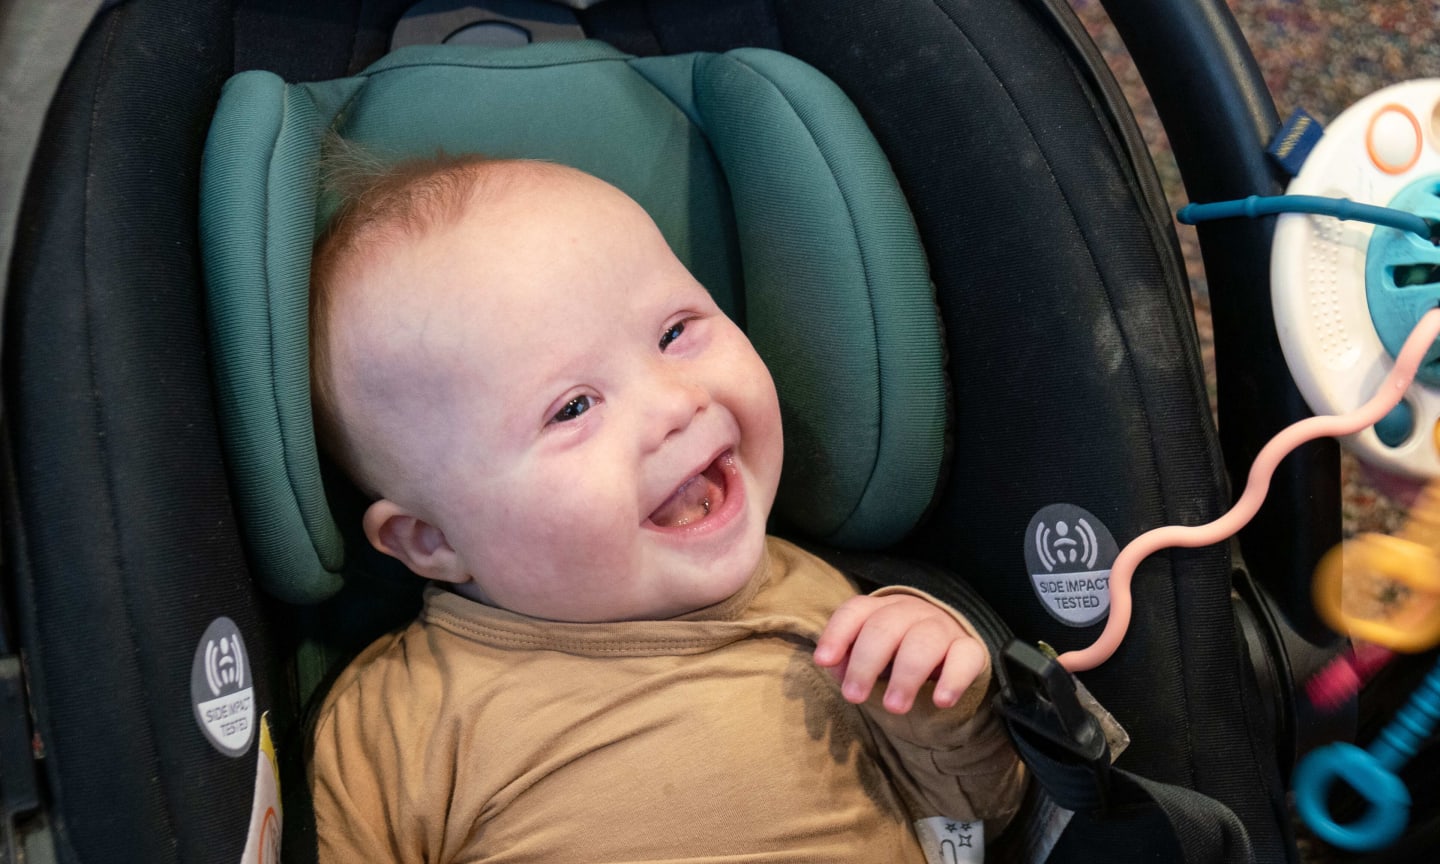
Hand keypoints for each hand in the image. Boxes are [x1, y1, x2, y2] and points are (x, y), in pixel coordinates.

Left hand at [814, 593, 987, 714]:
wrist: (950, 659)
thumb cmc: (898, 658)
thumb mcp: (870, 659)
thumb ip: (848, 660)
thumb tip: (832, 666)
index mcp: (882, 610)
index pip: (856, 611)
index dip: (837, 634)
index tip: (824, 661)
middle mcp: (911, 612)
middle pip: (885, 627)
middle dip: (866, 663)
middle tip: (854, 696)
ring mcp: (943, 627)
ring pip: (923, 641)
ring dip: (906, 675)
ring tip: (894, 706)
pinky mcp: (971, 648)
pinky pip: (966, 657)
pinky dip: (953, 679)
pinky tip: (941, 701)